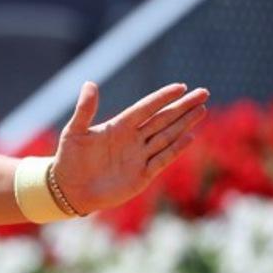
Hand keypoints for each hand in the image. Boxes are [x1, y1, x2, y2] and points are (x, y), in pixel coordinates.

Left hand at [54, 81, 209, 213]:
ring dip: (184, 124)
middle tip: (203, 92)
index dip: (162, 98)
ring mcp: (139, 156)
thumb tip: (90, 83)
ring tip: (201, 110)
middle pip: (162, 119)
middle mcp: (132, 139)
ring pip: (167, 136)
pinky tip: (190, 136)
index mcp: (118, 126)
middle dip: (182, 107)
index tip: (180, 86)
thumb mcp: (75, 132)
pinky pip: (162, 159)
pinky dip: (176, 149)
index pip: (145, 108)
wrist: (70, 189)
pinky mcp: (142, 175)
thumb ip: (85, 109)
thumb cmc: (69, 158)